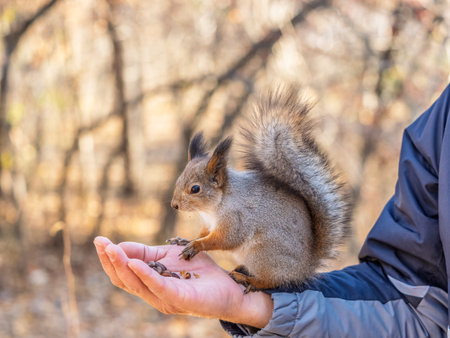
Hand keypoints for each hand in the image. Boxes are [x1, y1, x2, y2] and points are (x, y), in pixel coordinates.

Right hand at [93, 236, 272, 327]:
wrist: (229, 287)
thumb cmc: (199, 272)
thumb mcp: (169, 256)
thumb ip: (147, 253)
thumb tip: (121, 246)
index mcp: (150, 284)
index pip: (123, 273)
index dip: (110, 258)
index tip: (99, 241)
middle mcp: (153, 294)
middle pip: (125, 280)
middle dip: (110, 261)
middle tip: (100, 244)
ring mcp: (165, 299)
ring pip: (136, 284)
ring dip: (122, 266)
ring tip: (111, 250)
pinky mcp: (179, 299)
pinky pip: (158, 287)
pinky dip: (144, 275)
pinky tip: (134, 263)